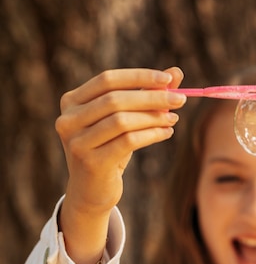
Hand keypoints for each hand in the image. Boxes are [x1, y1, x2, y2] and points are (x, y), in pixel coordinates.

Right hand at [56, 67, 185, 263]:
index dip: (139, 77)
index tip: (168, 78)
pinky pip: (128, 142)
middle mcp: (68, 120)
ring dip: (153, 117)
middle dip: (152, 97)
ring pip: (122, 121)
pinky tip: (166, 132)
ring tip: (173, 118)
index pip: (107, 80)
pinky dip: (151, 135)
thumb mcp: (123, 120)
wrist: (91, 191)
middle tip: (180, 99)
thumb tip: (176, 72)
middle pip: (115, 100)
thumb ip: (145, 94)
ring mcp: (77, 143)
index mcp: (71, 102)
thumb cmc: (108, 149)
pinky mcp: (91, 163)